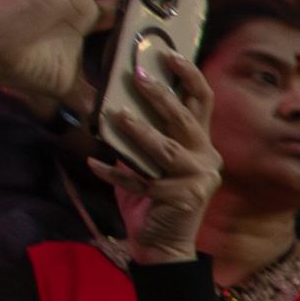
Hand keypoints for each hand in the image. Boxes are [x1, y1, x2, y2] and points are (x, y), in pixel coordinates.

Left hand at [88, 41, 221, 262]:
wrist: (162, 246)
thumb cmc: (152, 202)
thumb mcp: (148, 164)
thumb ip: (142, 138)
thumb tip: (117, 102)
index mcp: (201, 145)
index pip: (202, 102)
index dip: (189, 76)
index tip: (169, 54)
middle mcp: (205, 159)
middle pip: (185, 119)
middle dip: (161, 97)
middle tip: (136, 77)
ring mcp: (196, 180)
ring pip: (165, 148)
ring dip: (139, 132)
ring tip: (116, 117)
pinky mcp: (179, 199)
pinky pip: (140, 181)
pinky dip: (115, 174)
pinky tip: (94, 164)